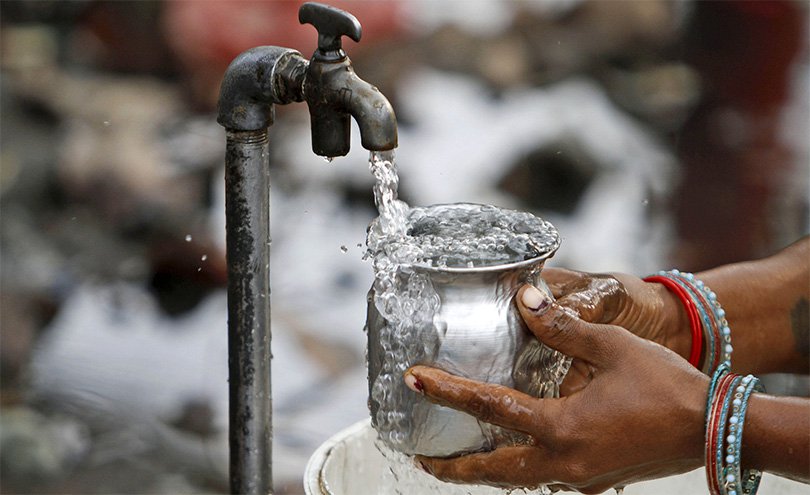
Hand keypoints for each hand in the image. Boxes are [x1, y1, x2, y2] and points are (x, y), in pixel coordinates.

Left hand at [404, 285, 707, 492]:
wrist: (714, 429)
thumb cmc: (667, 386)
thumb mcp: (613, 347)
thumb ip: (563, 326)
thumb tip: (525, 298)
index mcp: (562, 427)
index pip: (489, 407)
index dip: (446, 391)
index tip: (413, 380)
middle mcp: (563, 462)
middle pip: (492, 469)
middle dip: (453, 466)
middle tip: (420, 454)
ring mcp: (579, 477)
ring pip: (516, 480)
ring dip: (483, 470)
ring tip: (454, 460)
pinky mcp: (594, 480)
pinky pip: (544, 479)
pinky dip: (518, 470)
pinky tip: (513, 454)